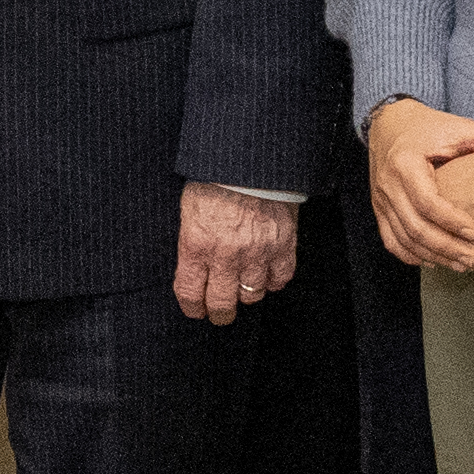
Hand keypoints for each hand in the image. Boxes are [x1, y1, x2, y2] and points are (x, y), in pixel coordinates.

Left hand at [175, 182, 301, 323]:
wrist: (251, 160)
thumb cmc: (215, 178)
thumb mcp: (190, 210)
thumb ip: (192, 243)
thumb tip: (194, 268)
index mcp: (197, 245)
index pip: (190, 293)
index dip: (192, 308)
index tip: (196, 310)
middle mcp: (226, 256)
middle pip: (222, 304)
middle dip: (219, 314)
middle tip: (220, 314)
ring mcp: (257, 253)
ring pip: (252, 296)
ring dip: (246, 295)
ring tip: (244, 288)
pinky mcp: (283, 246)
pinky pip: (280, 279)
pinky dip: (274, 280)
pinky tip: (267, 273)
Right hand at [360, 99, 473, 272]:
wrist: (389, 123)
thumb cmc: (426, 127)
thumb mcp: (456, 127)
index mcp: (406, 162)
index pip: (426, 201)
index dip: (450, 220)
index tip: (473, 230)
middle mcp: (389, 184)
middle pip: (414, 226)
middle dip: (445, 247)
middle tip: (471, 258)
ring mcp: (381, 199)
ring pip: (403, 239)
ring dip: (432, 256)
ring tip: (459, 264)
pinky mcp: (379, 209)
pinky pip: (391, 240)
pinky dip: (411, 255)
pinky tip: (432, 261)